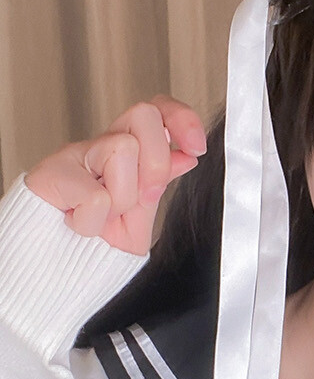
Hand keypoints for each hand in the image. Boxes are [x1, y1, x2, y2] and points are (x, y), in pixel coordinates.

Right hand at [24, 95, 205, 256]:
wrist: (57, 267)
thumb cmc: (95, 240)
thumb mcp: (140, 214)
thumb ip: (160, 182)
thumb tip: (187, 156)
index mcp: (127, 151)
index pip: (156, 110)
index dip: (181, 118)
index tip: (197, 147)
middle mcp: (102, 146)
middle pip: (144, 114)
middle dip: (157, 160)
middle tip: (145, 195)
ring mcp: (75, 154)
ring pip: (122, 149)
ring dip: (122, 198)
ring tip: (103, 215)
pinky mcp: (52, 172)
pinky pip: (96, 195)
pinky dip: (93, 220)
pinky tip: (78, 222)